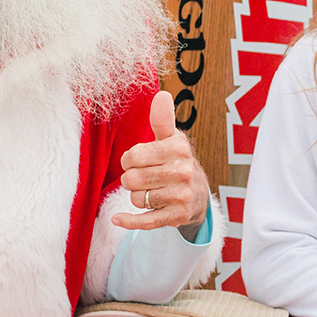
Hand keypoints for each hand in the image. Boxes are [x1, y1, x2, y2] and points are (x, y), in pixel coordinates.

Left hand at [111, 91, 210, 232]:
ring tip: (150, 191)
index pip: (133, 156)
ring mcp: (181, 196)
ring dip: (137, 197)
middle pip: (132, 179)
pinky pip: (145, 221)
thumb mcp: (171, 139)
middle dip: (131, 180)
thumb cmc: (177, 162)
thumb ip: (162, 119)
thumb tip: (161, 94)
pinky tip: (118, 219)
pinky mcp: (177, 216)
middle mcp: (183, 171)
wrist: (198, 195)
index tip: (136, 161)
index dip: (129, 160)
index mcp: (178, 148)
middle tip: (141, 178)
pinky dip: (129, 221)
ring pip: (137, 199)